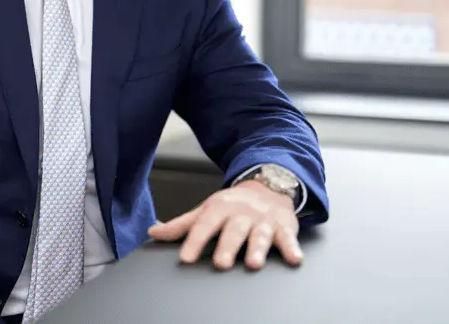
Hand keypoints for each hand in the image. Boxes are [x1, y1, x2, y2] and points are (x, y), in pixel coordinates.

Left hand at [147, 180, 302, 269]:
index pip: (204, 225)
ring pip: (260, 235)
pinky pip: (288, 237)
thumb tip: (153, 232)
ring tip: (253, 263)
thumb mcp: (206, 210)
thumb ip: (181, 225)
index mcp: (219, 209)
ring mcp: (263, 221)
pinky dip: (292, 248)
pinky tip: (294, 259)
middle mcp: (241, 214)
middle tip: (221, 263)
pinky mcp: (284, 226)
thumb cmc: (232, 205)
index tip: (185, 258)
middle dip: (227, 246)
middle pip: (233, 231)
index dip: (194, 241)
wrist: (268, 186)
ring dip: (258, 248)